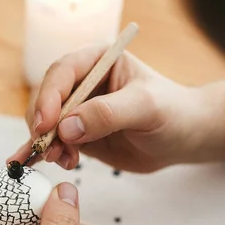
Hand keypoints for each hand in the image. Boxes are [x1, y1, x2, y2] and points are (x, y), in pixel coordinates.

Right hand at [11, 48, 195, 172]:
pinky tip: (60, 164)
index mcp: (97, 60)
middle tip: (48, 146)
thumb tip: (66, 128)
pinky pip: (54, 142)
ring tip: (61, 159)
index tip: (46, 123)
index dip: (49, 96)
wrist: (182, 138)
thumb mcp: (145, 107)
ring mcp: (77, 109)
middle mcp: (81, 82)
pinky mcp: (77, 133)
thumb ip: (107, 114)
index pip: (62, 72)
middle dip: (42, 123)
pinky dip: (50, 154)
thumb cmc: (172, 111)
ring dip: (46, 142)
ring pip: (45, 122)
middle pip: (46, 97)